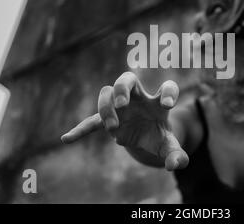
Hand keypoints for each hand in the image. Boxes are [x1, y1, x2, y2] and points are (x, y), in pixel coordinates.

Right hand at [61, 72, 188, 170]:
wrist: (144, 135)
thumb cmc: (158, 135)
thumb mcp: (169, 146)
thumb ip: (176, 155)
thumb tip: (176, 164)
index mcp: (157, 102)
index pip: (167, 88)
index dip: (168, 92)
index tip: (167, 105)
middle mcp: (138, 98)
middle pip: (128, 79)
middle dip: (122, 87)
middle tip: (122, 103)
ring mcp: (121, 107)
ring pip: (107, 94)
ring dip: (105, 108)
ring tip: (112, 128)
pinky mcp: (109, 120)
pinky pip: (92, 121)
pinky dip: (81, 130)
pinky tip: (67, 139)